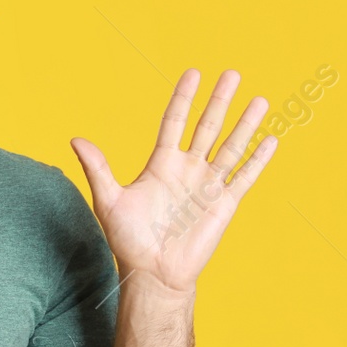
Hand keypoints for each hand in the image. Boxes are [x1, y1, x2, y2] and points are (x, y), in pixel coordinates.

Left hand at [71, 69, 275, 295]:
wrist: (152, 273)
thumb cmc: (129, 239)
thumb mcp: (109, 200)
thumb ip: (98, 168)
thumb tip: (75, 139)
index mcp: (161, 163)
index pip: (175, 121)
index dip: (184, 98)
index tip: (194, 73)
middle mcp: (188, 169)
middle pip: (207, 126)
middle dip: (220, 100)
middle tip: (233, 74)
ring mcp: (208, 185)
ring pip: (230, 147)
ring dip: (245, 124)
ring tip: (259, 100)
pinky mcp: (224, 204)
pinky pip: (244, 177)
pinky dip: (258, 160)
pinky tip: (271, 140)